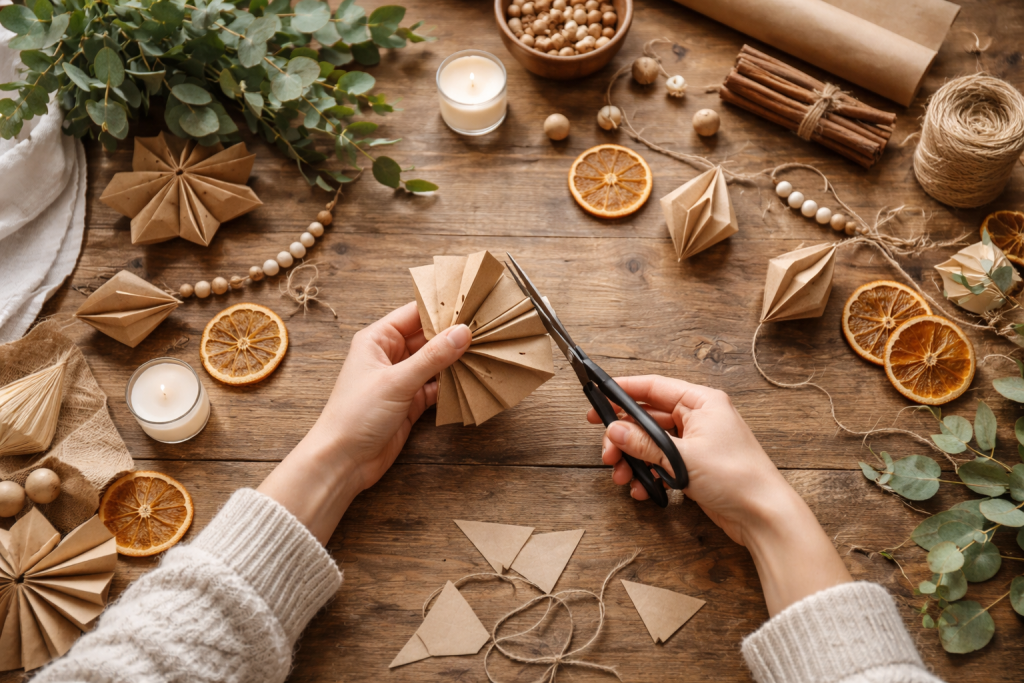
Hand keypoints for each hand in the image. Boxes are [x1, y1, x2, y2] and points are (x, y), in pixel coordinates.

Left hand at [259, 302, 469, 542]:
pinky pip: (437, 386)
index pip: (414, 314)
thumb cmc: (355, 415)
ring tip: (485, 351)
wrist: (343, 461)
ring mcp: (401, 380)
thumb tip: (462, 332)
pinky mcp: (411, 402)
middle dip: (454, 335)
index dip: (441, 308)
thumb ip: (432, 357)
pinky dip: (453, 384)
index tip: (470, 304)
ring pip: (435, 363)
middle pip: (428, 338)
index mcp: (377, 340)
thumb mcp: (396, 381)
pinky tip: (472, 379)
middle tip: (485, 328)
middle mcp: (389, 356)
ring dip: (456, 361)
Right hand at [590, 375, 785, 545]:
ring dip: (634, 460)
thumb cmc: (736, 477)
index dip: (623, 391)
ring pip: (652, 443)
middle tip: (608, 454)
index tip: (598, 397)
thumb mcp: (682, 457)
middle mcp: (699, 418)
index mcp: (702, 402)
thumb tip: (614, 431)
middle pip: (649, 418)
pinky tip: (642, 489)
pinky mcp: (696, 466)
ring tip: (623, 477)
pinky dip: (649, 474)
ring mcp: (697, 442)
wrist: (763, 515)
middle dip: (625, 437)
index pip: (654, 387)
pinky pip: (662, 463)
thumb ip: (644, 442)